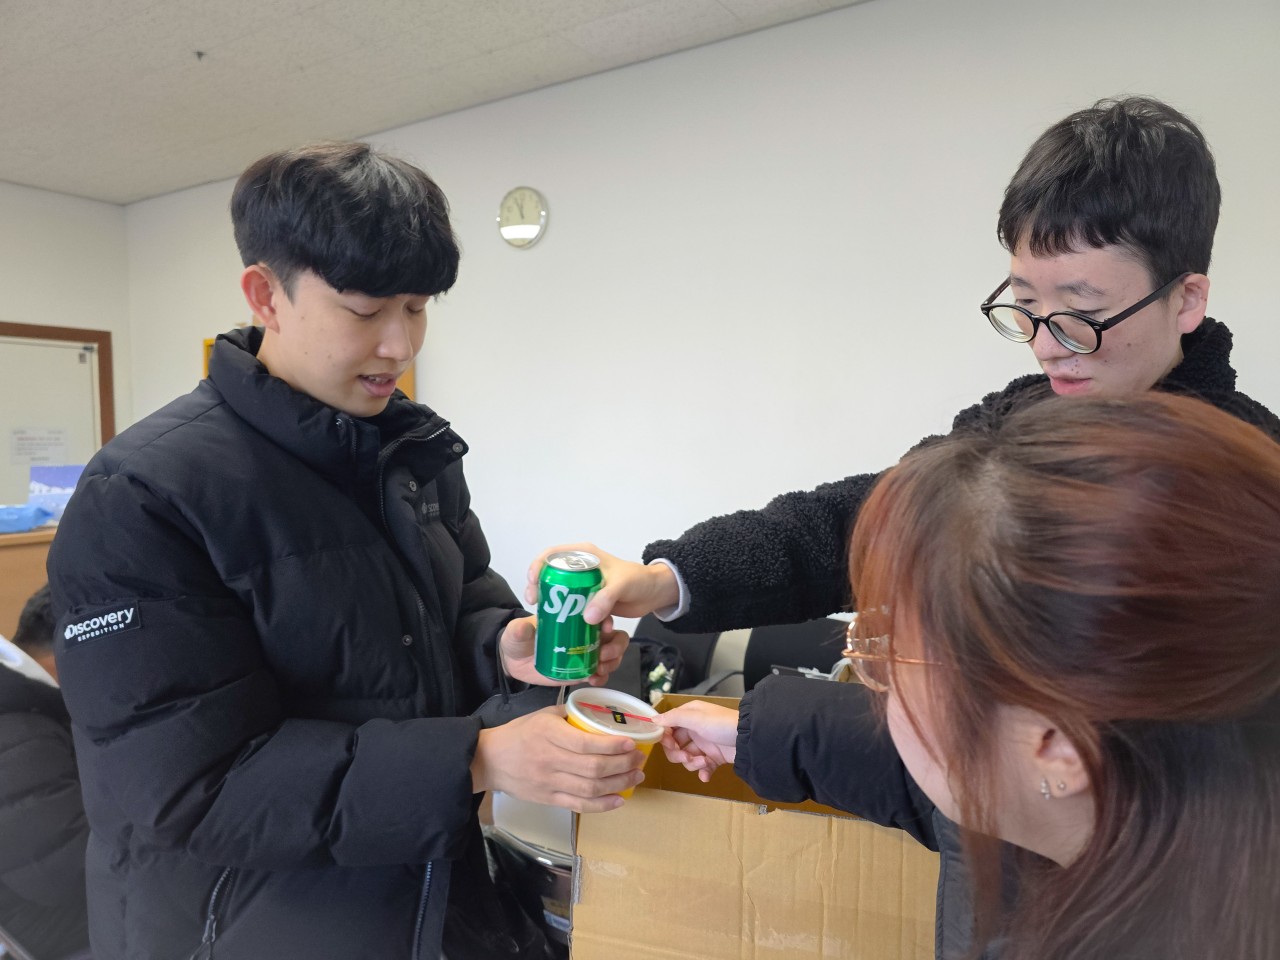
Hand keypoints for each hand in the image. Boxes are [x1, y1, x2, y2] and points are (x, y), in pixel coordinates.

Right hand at [471, 706, 645, 811]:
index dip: (613, 746)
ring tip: (636, 776)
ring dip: (619, 784)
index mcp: (549, 734)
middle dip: (623, 765)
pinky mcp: (549, 799)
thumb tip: (601, 713)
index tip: (631, 742)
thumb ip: (571, 714)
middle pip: (593, 768)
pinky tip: (619, 799)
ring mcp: (550, 783)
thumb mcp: (543, 714)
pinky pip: (579, 805)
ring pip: (591, 789)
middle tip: (640, 759)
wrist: (490, 760)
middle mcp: (551, 760)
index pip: (587, 744)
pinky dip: (603, 805)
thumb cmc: (519, 733)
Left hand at [499, 615, 628, 686]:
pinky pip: (602, 673)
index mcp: (574, 617)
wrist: (516, 663)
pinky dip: (603, 677)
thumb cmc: (520, 640)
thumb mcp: (517, 632)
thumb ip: (519, 629)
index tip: (605, 628)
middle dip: (615, 645)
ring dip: (612, 661)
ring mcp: (587, 652)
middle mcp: (586, 633)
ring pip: (613, 654)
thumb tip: (523, 627)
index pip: (599, 613)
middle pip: (614, 635)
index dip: (607, 618)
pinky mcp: (584, 670)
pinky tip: (594, 680)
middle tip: (603, 655)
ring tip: (599, 670)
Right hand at [525, 542, 678, 622]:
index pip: (553, 555)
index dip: (538, 566)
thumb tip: (586, 617)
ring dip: (556, 609)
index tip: (533, 583)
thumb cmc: (639, 580)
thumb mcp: (622, 585)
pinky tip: (570, 630)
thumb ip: (605, 599)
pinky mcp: (589, 603)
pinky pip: (573, 610)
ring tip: (550, 621)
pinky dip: (571, 620)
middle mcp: (580, 570)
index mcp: (584, 556)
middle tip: (537, 606)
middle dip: (541, 592)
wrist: (654, 594)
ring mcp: (584, 587)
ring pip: (560, 596)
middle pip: (551, 577)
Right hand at [655, 701, 739, 782]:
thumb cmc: (723, 724)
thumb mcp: (696, 718)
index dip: (666, 739)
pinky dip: (702, 772)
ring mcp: (704, 745)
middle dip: (679, 755)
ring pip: (687, 759)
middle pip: (675, 746)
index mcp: (689, 716)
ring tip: (704, 762)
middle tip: (687, 757)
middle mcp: (695, 730)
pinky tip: (706, 775)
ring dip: (693, 763)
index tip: (670, 746)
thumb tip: (654, 720)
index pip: (669, 728)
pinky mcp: (714, 758)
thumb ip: (674, 718)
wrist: (749, 739)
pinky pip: (701, 768)